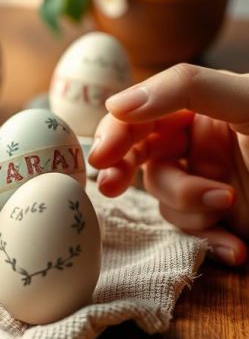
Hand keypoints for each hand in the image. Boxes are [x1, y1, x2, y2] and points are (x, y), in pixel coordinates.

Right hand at [88, 63, 248, 265]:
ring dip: (192, 207)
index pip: (144, 112)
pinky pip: (193, 234)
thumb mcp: (248, 104)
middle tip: (113, 186)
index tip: (103, 155)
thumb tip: (119, 102)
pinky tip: (238, 249)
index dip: (118, 130)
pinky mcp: (222, 223)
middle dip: (131, 171)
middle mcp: (203, 143)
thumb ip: (186, 89)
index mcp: (206, 106)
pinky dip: (213, 243)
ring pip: (166, 198)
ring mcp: (210, 184)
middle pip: (145, 155)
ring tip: (229, 205)